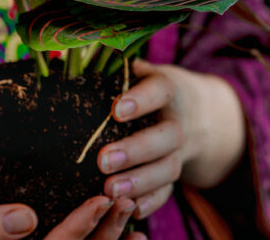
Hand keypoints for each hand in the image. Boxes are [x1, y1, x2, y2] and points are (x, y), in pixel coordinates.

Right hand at [0, 151, 145, 239]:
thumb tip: (26, 222)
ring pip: (68, 236)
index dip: (78, 231)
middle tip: (127, 201)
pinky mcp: (20, 213)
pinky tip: (105, 198)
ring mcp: (19, 234)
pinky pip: (58, 215)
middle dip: (103, 232)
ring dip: (102, 225)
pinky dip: (84, 212)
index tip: (103, 200)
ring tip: (129, 203)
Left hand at [98, 60, 244, 218]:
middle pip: (167, 136)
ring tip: (110, 191)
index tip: (117, 111)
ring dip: (141, 181)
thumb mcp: (143, 71)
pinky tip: (131, 209)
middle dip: (137, 150)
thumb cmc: (154, 88)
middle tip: (103, 162)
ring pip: (169, 167)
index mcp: (169, 89)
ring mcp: (181, 149)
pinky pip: (170, 189)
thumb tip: (71, 60)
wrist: (197, 110)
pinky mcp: (177, 170)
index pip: (160, 90)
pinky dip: (152, 201)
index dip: (142, 100)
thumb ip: (118, 69)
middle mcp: (178, 120)